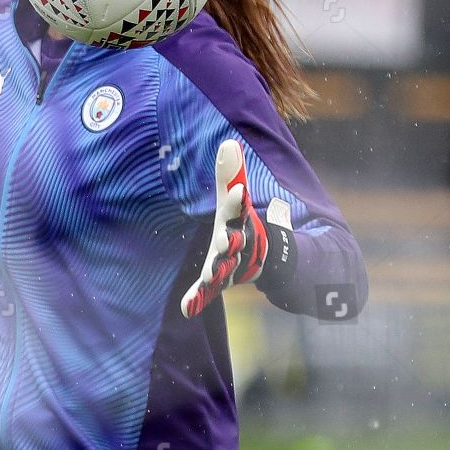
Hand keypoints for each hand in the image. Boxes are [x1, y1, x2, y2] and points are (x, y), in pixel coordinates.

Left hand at [180, 139, 267, 317]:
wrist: (262, 256)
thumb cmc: (239, 221)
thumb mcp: (233, 198)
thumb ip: (229, 174)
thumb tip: (228, 142)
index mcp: (238, 220)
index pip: (238, 208)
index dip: (237, 200)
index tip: (238, 191)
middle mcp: (238, 243)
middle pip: (234, 242)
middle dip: (231, 242)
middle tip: (227, 241)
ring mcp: (230, 264)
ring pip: (225, 268)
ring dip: (218, 271)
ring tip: (210, 276)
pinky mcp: (219, 280)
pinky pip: (207, 291)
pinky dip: (198, 299)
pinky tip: (187, 308)